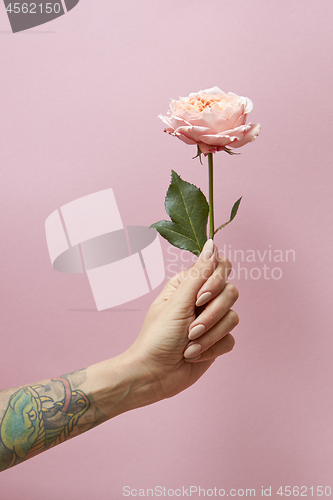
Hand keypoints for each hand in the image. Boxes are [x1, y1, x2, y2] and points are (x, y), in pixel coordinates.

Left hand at [125, 239, 238, 402]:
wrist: (154, 375)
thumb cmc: (157, 337)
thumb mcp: (177, 303)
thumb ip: (199, 274)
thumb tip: (212, 244)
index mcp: (189, 284)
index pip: (219, 267)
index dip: (216, 282)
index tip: (200, 298)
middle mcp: (202, 299)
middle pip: (230, 293)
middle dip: (211, 314)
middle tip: (190, 328)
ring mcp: (211, 320)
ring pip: (232, 317)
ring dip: (209, 335)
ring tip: (189, 345)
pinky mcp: (217, 341)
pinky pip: (230, 338)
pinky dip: (211, 349)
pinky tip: (193, 355)